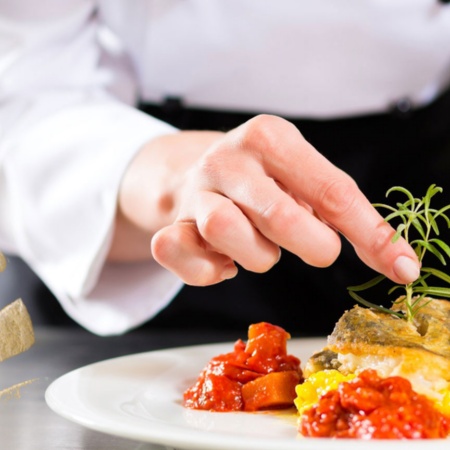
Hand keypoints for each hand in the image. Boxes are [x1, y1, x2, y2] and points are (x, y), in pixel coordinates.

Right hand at [117, 115, 419, 285]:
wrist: (198, 169)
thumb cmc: (264, 179)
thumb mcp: (305, 178)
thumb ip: (346, 213)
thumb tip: (399, 262)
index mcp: (269, 136)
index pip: (331, 190)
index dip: (369, 234)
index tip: (399, 267)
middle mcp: (227, 158)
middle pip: (280, 217)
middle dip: (311, 246)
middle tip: (318, 249)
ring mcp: (194, 191)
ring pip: (228, 233)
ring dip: (258, 256)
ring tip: (261, 245)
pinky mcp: (170, 222)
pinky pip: (179, 253)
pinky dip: (208, 270)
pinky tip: (223, 261)